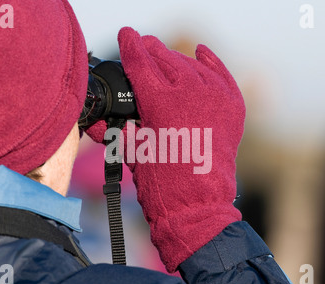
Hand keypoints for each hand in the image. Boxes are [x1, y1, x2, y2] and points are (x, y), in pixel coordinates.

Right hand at [85, 27, 245, 271]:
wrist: (197, 207)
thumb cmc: (161, 184)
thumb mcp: (131, 153)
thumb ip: (113, 129)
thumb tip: (94, 119)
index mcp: (161, 102)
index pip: (141, 63)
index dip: (130, 46)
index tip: (125, 34)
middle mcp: (191, 93)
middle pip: (166, 60)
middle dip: (151, 50)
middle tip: (142, 44)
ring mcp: (215, 99)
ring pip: (192, 66)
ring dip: (175, 59)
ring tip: (164, 56)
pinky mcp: (231, 109)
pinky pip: (221, 76)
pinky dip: (210, 63)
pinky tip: (201, 53)